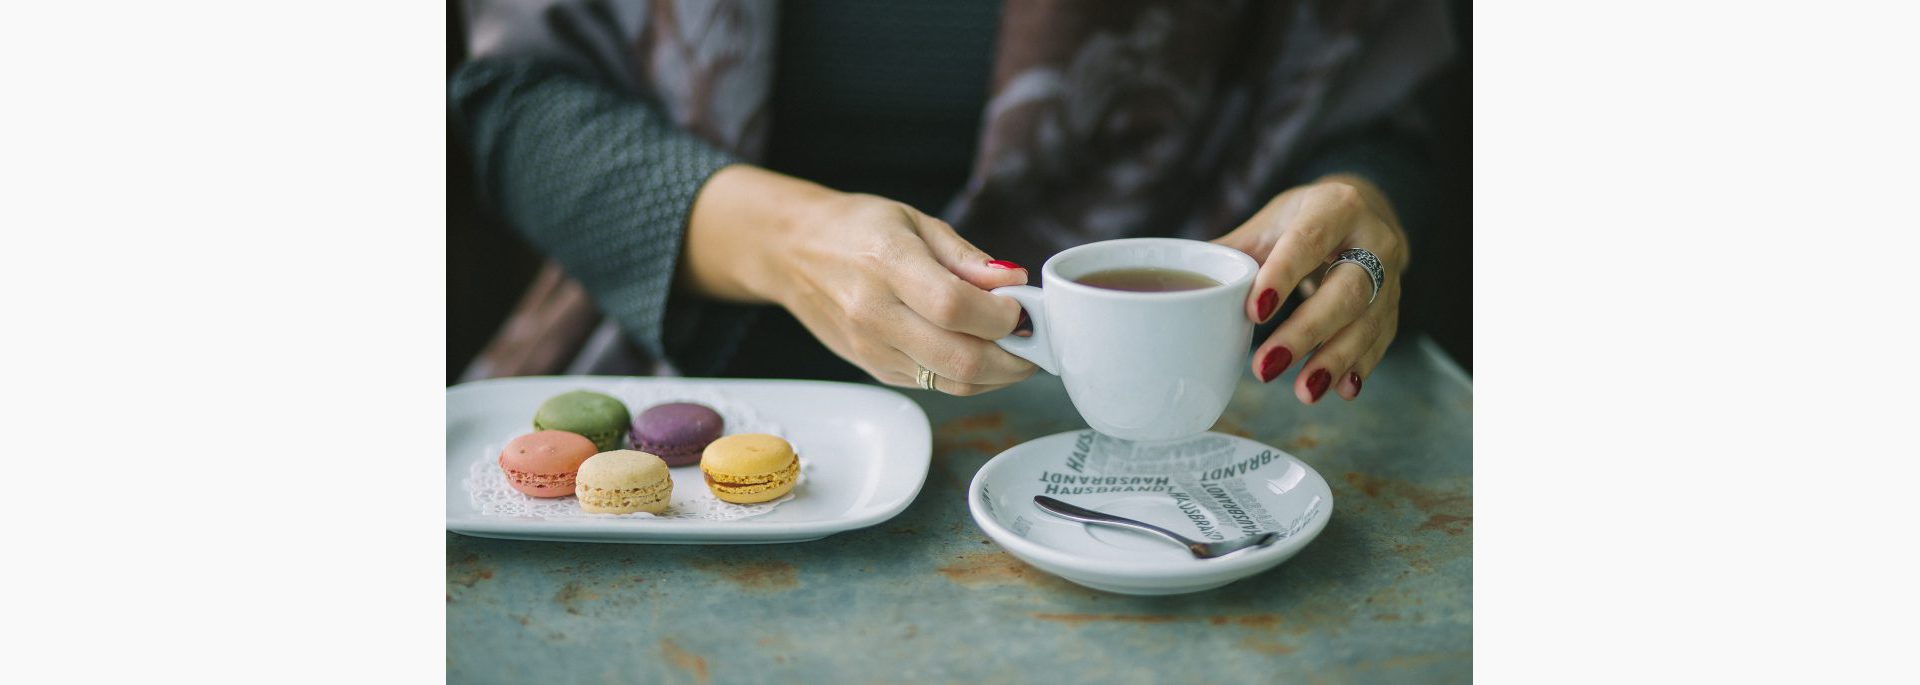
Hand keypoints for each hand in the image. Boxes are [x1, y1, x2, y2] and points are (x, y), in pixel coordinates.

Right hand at [682, 165, 1035, 394]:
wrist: (792, 253)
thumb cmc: (856, 229)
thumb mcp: (916, 221)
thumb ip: (968, 257)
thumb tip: (1015, 282)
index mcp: (886, 263)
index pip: (955, 307)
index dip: (1002, 316)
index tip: (1024, 307)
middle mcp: (875, 313)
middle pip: (959, 360)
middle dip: (1015, 359)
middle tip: (1037, 342)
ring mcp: (872, 349)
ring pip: (952, 384)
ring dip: (998, 375)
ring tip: (1018, 350)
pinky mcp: (875, 370)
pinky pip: (935, 387)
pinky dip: (970, 378)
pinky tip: (984, 355)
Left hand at [1212, 175, 1408, 403]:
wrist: (1364, 215)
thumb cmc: (1305, 221)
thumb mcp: (1271, 223)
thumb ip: (1232, 253)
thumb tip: (1174, 281)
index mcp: (1335, 207)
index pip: (1309, 241)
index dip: (1283, 276)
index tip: (1253, 311)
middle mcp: (1374, 240)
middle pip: (1347, 290)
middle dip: (1306, 332)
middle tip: (1264, 368)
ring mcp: (1391, 277)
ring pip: (1368, 322)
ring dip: (1334, 360)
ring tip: (1304, 392)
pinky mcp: (1393, 308)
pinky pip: (1381, 342)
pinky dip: (1360, 368)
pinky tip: (1342, 391)